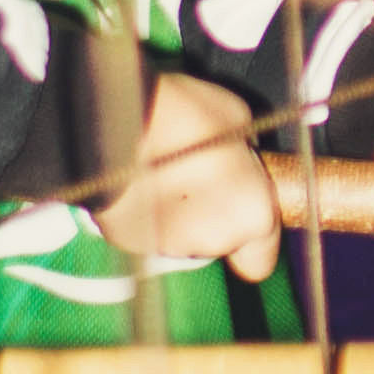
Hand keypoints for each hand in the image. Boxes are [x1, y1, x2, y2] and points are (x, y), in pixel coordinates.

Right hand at [100, 74, 281, 281]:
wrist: (112, 120)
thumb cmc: (181, 114)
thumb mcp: (237, 118)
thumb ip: (246, 153)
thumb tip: (240, 156)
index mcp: (253, 214)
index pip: (261, 258)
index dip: (254, 238)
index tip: (247, 215)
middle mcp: (214, 240)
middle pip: (220, 242)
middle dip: (215, 216)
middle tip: (202, 177)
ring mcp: (168, 245)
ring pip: (183, 237)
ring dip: (180, 214)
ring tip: (166, 173)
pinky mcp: (128, 240)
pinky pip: (148, 231)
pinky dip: (148, 214)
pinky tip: (141, 183)